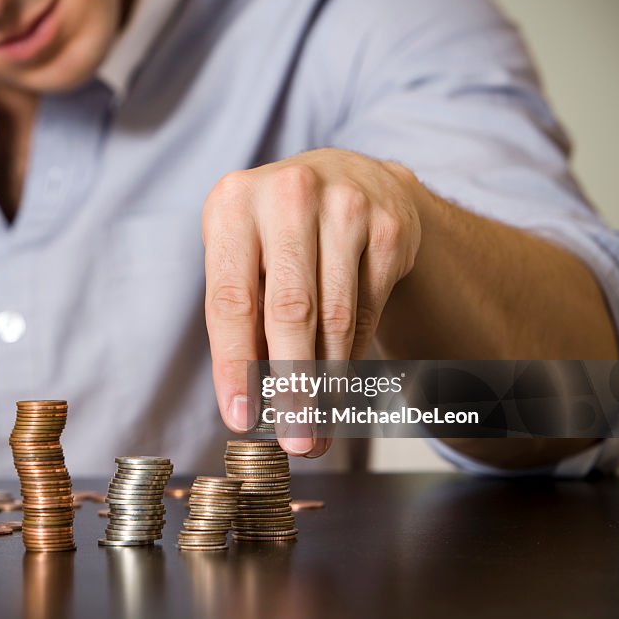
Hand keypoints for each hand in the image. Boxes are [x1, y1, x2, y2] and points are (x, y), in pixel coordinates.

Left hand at [202, 148, 422, 455]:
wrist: (348, 178)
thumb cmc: (275, 233)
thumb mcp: (242, 255)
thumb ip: (240, 318)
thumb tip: (248, 404)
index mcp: (232, 204)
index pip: (230, 300)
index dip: (234, 366)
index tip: (240, 418)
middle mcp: (288, 196)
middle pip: (290, 312)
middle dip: (292, 386)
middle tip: (294, 440)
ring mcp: (345, 206)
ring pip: (336, 317)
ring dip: (326, 383)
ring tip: (317, 428)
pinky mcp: (388, 227)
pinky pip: (368, 310)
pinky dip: (351, 356)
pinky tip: (338, 385)